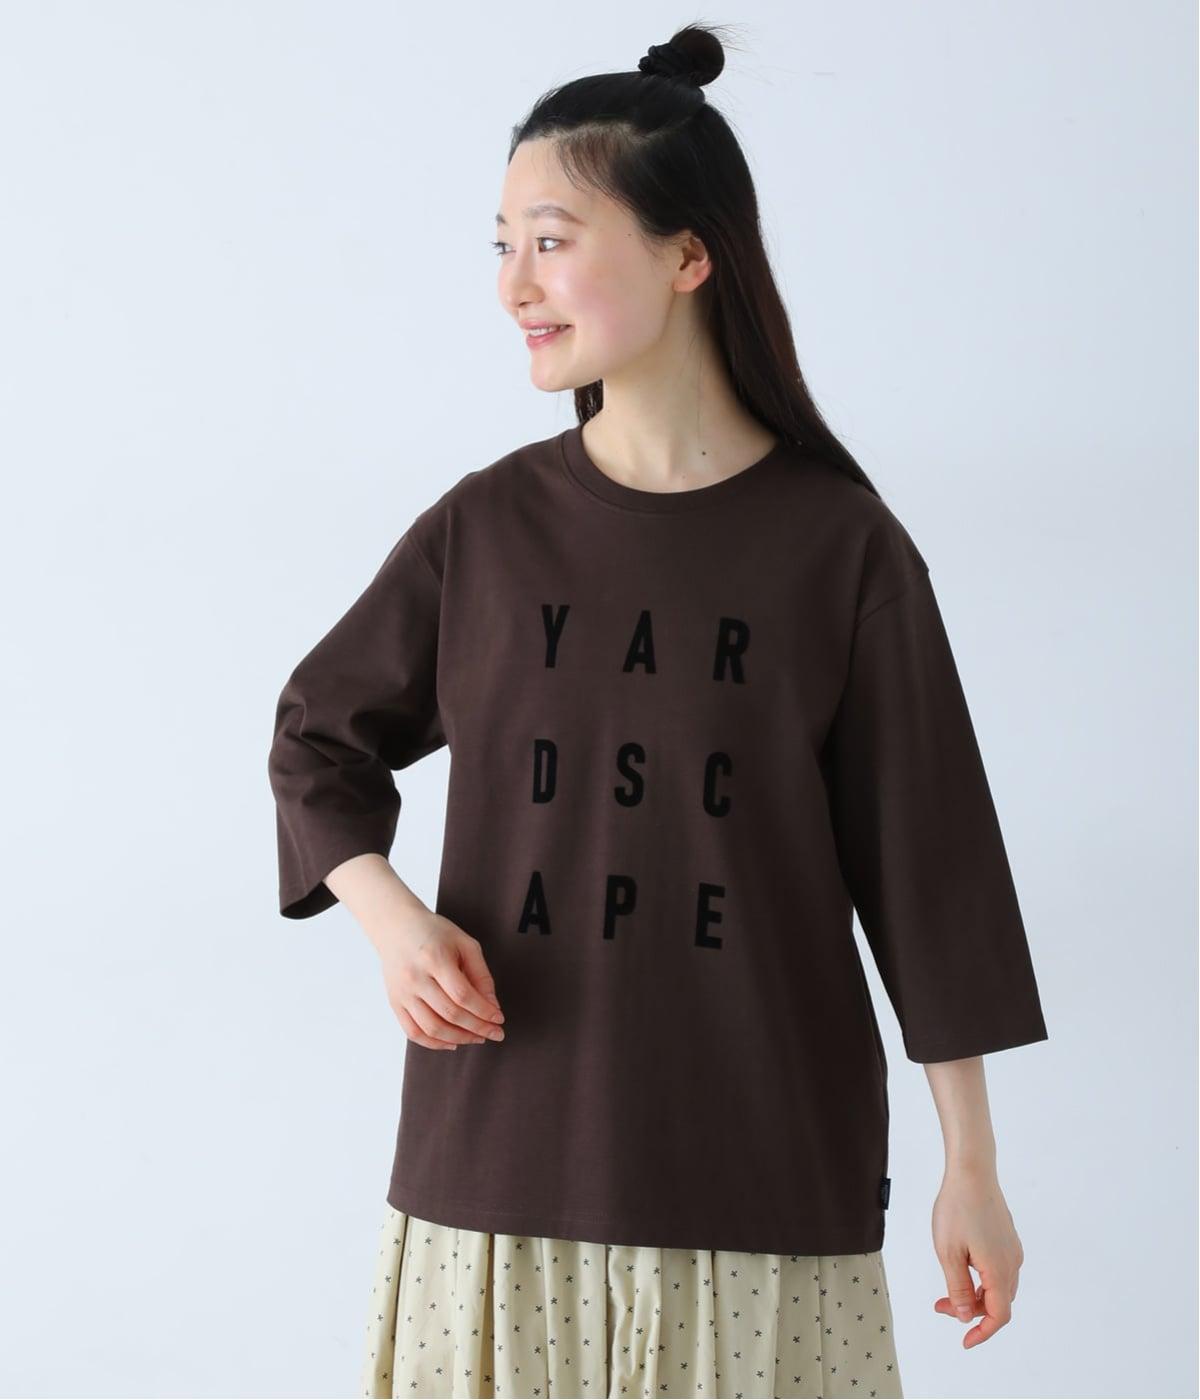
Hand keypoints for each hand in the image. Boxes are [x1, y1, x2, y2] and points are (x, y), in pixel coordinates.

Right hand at [377, 908, 505, 1050]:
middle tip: (495, 1034)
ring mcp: (402, 992)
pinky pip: (413, 1032)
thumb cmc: (435, 933)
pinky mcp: (395, 1002)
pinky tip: (452, 1042)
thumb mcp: (464, 944)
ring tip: (476, 1038)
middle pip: (449, 1014)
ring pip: (431, 1028)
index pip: (463, 995)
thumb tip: (493, 1007)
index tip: (499, 1019)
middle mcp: (415, 977)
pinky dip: (434, 1044)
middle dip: (477, 1028)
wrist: (396, 927)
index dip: (484, 1011)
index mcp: (435, 958)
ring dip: (459, 1039)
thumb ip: (481, 975)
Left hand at [931, 1164, 1023, 1348]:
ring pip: (998, 1287)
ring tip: (948, 1288)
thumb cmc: (957, 1208)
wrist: (972, 1171)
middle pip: (998, 1303)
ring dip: (975, 1295)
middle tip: (941, 1305)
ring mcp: (1011, 1249)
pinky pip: (998, 1270)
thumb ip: (958, 1288)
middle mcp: (1011, 1263)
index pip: (998, 1316)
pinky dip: (981, 1279)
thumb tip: (966, 1316)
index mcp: (998, 1270)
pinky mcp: (1007, 1239)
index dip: (983, 1333)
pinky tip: (962, 1268)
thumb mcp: (948, 1252)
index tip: (965, 1341)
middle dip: (971, 1311)